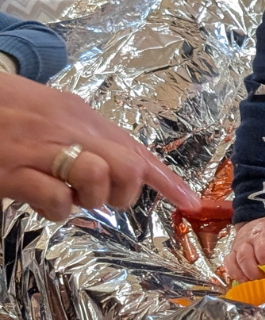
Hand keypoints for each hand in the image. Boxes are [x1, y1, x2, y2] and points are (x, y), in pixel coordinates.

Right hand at [0, 74, 197, 221]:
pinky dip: (57, 208)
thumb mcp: (55, 114)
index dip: (167, 180)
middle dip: (123, 193)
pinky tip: (40, 199)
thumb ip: (91, 137)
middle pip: (126, 167)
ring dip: (89, 199)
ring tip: (66, 192)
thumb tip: (130, 166)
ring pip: (97, 180)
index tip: (191, 203)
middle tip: (101, 196)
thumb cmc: (7, 110)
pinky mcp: (15, 172)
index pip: (136, 149)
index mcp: (81, 116)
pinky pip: (57, 200)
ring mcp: (41, 150)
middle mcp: (67, 129)